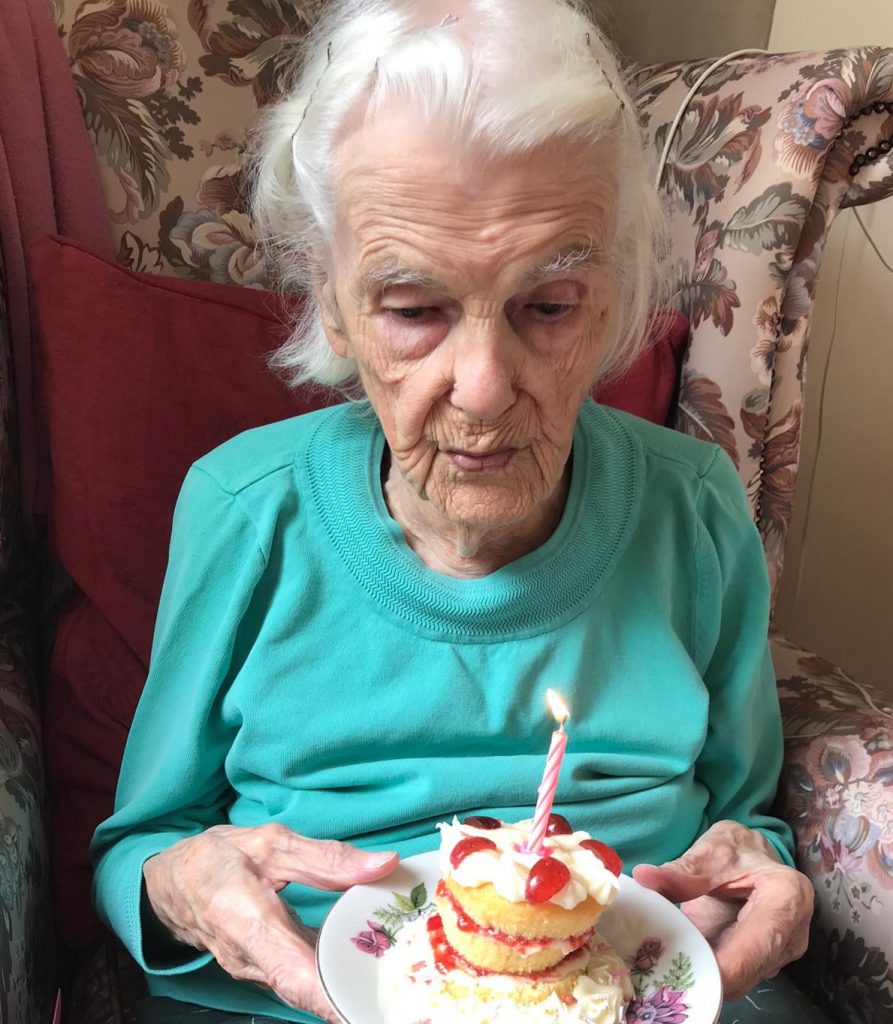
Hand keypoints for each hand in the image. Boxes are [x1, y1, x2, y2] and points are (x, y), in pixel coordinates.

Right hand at [143, 823, 398, 1020]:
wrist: (168, 884)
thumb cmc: (215, 858)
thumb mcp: (270, 842)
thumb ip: (328, 857)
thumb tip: (384, 864)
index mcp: (249, 922)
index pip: (297, 974)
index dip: (334, 998)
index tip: (367, 1007)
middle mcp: (252, 959)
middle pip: (309, 989)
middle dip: (355, 998)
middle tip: (407, 997)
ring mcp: (256, 970)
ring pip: (308, 988)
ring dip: (349, 990)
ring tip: (400, 986)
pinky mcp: (264, 969)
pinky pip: (302, 979)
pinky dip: (334, 978)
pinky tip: (369, 969)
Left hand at [632, 820, 812, 1000]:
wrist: (753, 857)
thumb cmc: (735, 851)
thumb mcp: (708, 853)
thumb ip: (680, 871)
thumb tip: (643, 877)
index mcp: (787, 898)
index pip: (758, 944)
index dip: (726, 966)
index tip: (688, 971)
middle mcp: (792, 934)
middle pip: (748, 970)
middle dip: (708, 976)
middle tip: (665, 971)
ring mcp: (780, 955)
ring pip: (740, 981)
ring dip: (706, 976)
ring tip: (669, 963)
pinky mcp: (763, 965)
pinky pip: (734, 979)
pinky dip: (708, 974)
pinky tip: (683, 963)